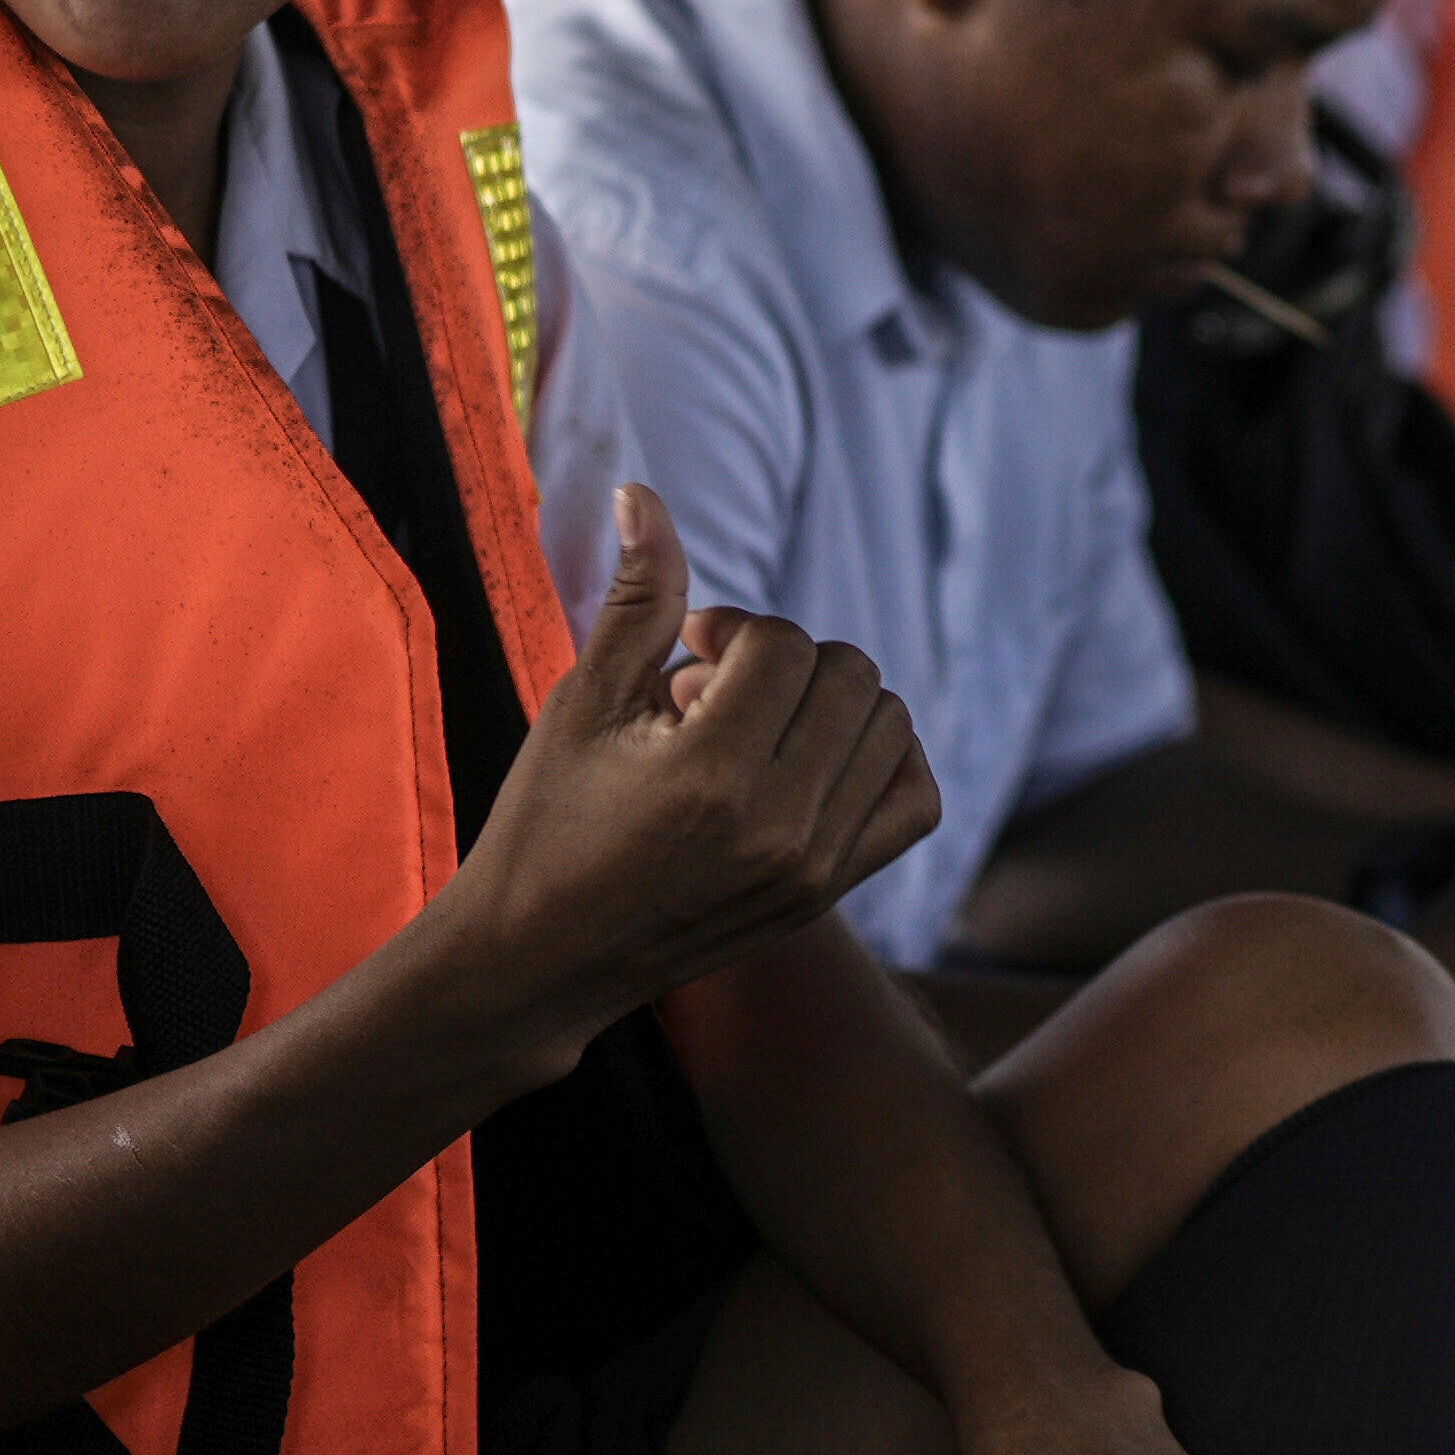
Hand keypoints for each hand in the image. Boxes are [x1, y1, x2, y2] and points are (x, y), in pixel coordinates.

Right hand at [448, 489, 941, 1033]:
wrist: (540, 961)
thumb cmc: (547, 821)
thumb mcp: (583, 703)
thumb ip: (637, 598)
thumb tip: (646, 492)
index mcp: (711, 777)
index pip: (787, 647)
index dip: (736, 630)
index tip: (684, 655)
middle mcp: (779, 828)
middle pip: (851, 678)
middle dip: (787, 661)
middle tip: (714, 691)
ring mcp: (814, 870)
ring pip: (892, 728)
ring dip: (830, 705)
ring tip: (752, 728)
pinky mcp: (828, 893)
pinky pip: (913, 799)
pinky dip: (882, 759)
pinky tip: (812, 755)